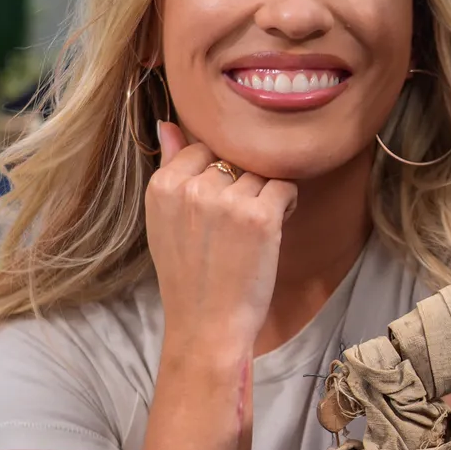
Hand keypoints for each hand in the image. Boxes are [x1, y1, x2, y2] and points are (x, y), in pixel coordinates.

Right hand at [146, 120, 297, 354]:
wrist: (206, 325)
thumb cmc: (189, 277)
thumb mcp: (165, 221)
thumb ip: (171, 168)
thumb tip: (169, 124)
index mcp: (163, 186)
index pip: (203, 149)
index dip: (219, 176)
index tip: (219, 207)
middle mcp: (192, 187)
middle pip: (234, 161)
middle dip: (243, 185)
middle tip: (239, 224)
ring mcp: (226, 201)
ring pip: (260, 173)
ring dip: (266, 195)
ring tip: (255, 229)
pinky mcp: (260, 216)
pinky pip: (285, 186)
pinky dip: (288, 204)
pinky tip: (275, 228)